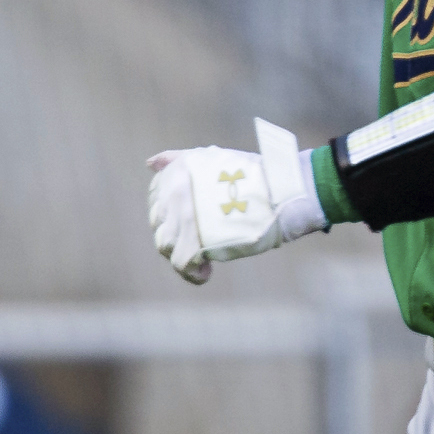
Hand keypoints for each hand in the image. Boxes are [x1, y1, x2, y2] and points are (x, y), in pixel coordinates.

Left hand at [146, 120, 326, 280]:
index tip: (192, 221)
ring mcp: (184, 217)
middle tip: (201, 240)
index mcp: (178, 171)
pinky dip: (191, 274)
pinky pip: (180, 264)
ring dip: (181, 253)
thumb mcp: (212, 159)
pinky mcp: (196, 242)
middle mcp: (175, 192)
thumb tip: (150, 164)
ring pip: (165, 244)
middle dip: (177, 234)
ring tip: (203, 257)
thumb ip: (178, 160)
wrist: (282, 192)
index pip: (156, 198)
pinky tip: (205, 273)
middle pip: (159, 223)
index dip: (172, 214)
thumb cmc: (255, 176)